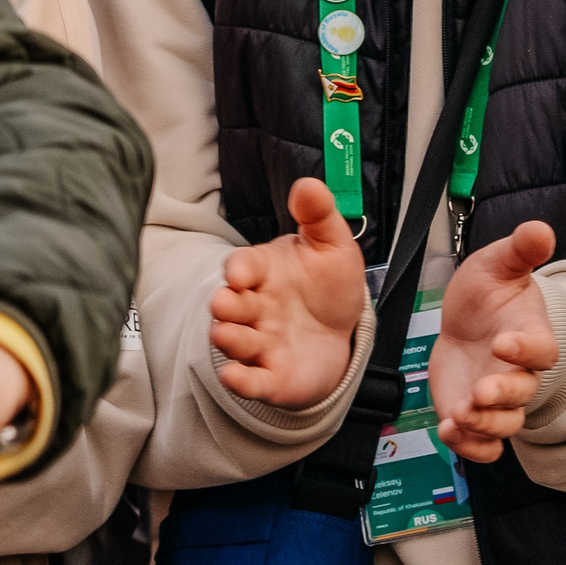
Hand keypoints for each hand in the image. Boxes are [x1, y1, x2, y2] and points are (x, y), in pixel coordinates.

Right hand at [211, 177, 367, 408]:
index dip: (239, 269)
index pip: (244, 265)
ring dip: (229, 339)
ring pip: (236, 341)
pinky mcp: (271, 376)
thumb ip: (319, 215)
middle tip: (224, 302)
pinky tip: (235, 376)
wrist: (341, 330)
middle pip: (231, 305)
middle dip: (225, 304)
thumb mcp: (331, 245)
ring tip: (226, 334)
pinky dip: (242, 381)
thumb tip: (308, 183)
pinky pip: (252, 380)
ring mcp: (260, 342)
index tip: (239, 272)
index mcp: (265, 272)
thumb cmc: (327, 284)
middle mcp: (255, 307)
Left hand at [431, 221, 557, 463]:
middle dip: (503, 395)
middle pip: (524, 394)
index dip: (527, 350)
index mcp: (530, 334)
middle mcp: (518, 372)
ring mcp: (496, 398)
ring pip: (505, 425)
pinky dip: (469, 447)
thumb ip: (521, 249)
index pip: (543, 350)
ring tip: (459, 418)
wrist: (466, 318)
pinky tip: (448, 432)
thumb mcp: (499, 263)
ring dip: (484, 427)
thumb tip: (540, 230)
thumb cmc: (488, 291)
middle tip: (480, 391)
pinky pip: (482, 444)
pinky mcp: (473, 414)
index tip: (503, 342)